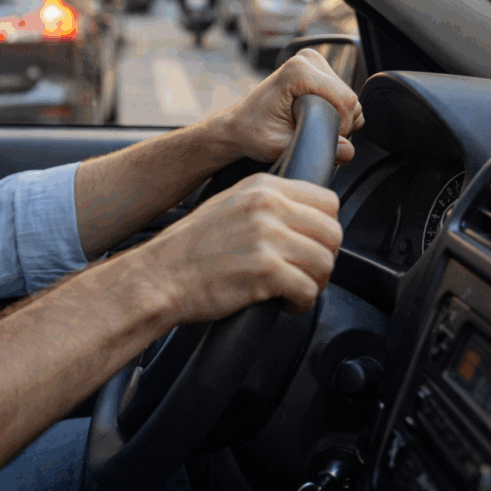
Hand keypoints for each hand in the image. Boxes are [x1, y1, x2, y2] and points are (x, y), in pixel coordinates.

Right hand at [144, 173, 341, 318]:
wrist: (158, 277)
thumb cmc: (188, 250)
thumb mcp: (228, 206)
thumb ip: (267, 205)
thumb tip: (305, 219)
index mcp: (261, 187)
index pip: (326, 201)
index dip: (323, 229)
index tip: (310, 246)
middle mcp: (267, 206)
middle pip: (332, 232)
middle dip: (324, 258)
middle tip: (305, 273)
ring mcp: (267, 237)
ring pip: (325, 262)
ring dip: (315, 282)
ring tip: (292, 290)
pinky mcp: (266, 271)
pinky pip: (309, 289)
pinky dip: (301, 303)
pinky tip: (283, 303)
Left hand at [211, 48, 364, 163]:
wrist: (238, 125)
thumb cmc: (252, 132)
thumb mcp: (280, 146)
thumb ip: (315, 147)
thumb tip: (348, 150)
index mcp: (298, 71)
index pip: (346, 99)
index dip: (341, 126)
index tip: (323, 139)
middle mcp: (307, 60)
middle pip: (349, 98)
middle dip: (339, 123)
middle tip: (312, 134)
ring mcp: (313, 62)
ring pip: (347, 98)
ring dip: (336, 118)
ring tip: (308, 125)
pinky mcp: (317, 70)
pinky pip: (341, 96)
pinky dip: (333, 112)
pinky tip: (313, 118)